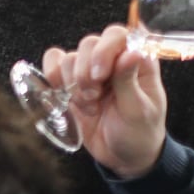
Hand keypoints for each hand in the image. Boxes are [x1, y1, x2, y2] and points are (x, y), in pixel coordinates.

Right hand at [43, 26, 169, 179]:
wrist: (123, 157)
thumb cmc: (140, 133)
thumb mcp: (139, 111)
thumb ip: (130, 81)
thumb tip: (131, 52)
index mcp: (137, 62)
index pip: (118, 36)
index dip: (104, 50)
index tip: (100, 75)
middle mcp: (113, 60)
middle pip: (89, 44)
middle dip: (85, 72)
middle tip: (94, 96)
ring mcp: (90, 70)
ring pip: (69, 57)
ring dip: (73, 84)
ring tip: (89, 105)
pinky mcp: (70, 82)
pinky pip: (53, 64)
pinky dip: (54, 78)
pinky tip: (66, 97)